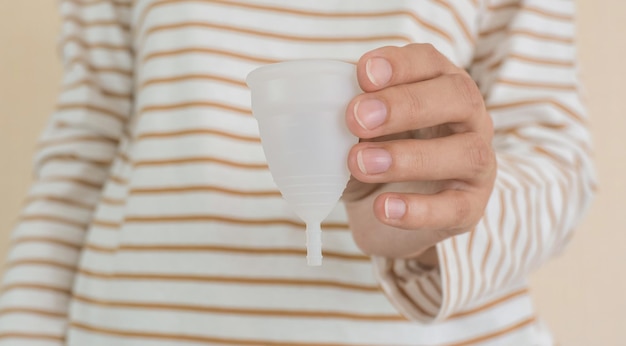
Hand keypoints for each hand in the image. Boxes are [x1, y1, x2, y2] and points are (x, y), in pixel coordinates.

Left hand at [342, 44, 496, 259]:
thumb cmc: (374, 156)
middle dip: (405, 105)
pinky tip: (383, 208)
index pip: (430, 61)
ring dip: (408, 158)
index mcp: (438, 87)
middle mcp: (467, 119)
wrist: (387, 214)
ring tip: (359, 164)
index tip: (363, 74)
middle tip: (356, 119)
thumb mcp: (356, 130)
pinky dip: (418, 209)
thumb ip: (347, 115)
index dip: (400, 64)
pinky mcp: (471, 207)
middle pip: (457, 97)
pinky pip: (456, 208)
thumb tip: (315, 107)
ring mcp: (476, 164)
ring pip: (465, 153)